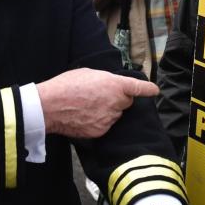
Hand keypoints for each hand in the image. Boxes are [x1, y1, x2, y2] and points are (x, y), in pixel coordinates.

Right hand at [36, 68, 157, 137]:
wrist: (50, 106)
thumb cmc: (67, 85)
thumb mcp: (88, 73)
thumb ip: (105, 80)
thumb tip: (109, 85)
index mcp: (115, 85)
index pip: (138, 88)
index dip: (148, 89)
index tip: (154, 91)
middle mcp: (116, 102)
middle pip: (126, 102)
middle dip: (119, 99)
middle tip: (101, 96)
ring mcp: (109, 118)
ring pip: (115, 115)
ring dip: (108, 111)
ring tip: (89, 106)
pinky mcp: (101, 131)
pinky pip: (106, 125)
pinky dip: (99, 122)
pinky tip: (85, 116)